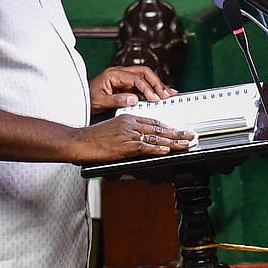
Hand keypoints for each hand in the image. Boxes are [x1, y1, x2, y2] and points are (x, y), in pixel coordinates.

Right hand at [69, 113, 195, 163]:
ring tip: (186, 143)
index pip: (153, 121)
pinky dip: (157, 148)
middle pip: (158, 127)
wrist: (78, 141)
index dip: (168, 127)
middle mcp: (130, 123)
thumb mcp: (112, 130)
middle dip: (176, 132)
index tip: (178, 130)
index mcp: (127, 118)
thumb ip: (127, 134)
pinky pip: (145, 146)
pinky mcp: (125, 145)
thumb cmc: (92, 139)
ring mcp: (128, 133)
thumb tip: (140, 144)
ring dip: (173, 141)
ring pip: (156, 136)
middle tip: (190, 135)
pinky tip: (167, 149)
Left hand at [89, 65, 177, 113]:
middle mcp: (120, 73)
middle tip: (166, 94)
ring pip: (145, 76)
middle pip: (144, 72)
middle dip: (157, 83)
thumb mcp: (100, 102)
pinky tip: (160, 94)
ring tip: (169, 93)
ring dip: (157, 84)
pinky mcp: (126, 84)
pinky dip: (152, 88)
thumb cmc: (87, 99)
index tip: (155, 98)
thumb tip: (134, 99)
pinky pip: (142, 83)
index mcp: (113, 74)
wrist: (79, 100)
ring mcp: (123, 78)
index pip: (136, 78)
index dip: (147, 88)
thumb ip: (117, 100)